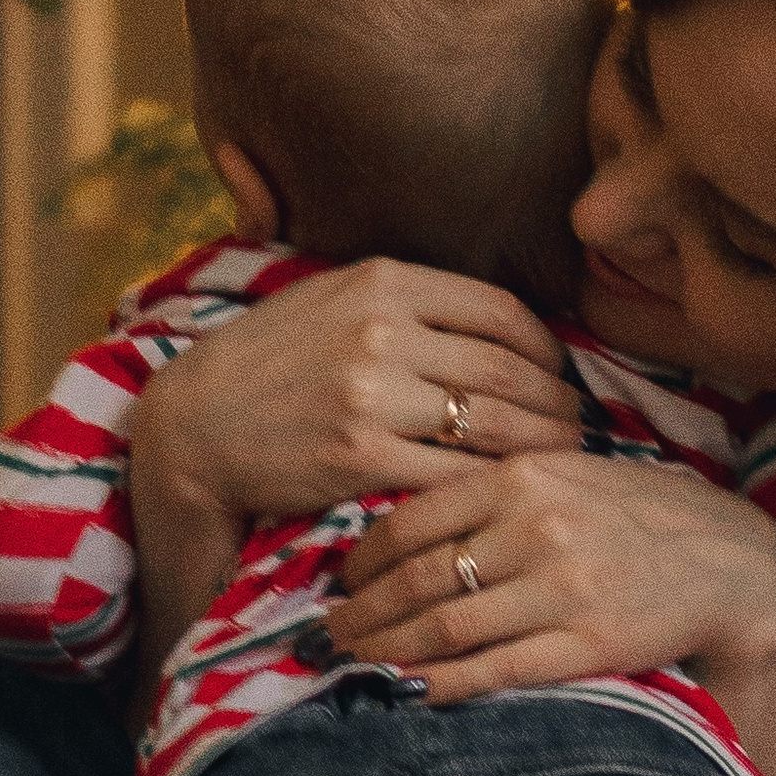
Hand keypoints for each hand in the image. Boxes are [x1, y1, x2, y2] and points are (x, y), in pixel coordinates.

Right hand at [138, 260, 581, 524]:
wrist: (194, 425)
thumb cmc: (269, 364)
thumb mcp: (331, 298)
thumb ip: (405, 300)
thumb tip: (493, 319)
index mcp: (383, 282)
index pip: (501, 312)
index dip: (547, 348)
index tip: (561, 374)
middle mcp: (381, 331)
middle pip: (508, 369)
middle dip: (559, 402)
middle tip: (582, 426)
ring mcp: (371, 394)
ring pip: (493, 422)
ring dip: (542, 445)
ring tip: (564, 460)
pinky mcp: (360, 456)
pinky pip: (452, 472)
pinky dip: (492, 484)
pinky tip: (510, 493)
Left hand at [329, 449, 775, 707]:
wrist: (729, 563)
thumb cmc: (637, 516)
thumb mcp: (567, 474)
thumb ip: (494, 492)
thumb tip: (405, 526)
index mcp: (523, 474)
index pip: (413, 519)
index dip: (362, 558)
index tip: (338, 582)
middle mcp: (536, 526)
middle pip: (417, 577)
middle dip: (360, 612)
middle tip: (321, 635)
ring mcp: (562, 588)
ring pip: (445, 626)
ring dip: (386, 653)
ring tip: (349, 666)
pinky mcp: (586, 644)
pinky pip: (494, 669)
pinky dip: (443, 684)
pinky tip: (408, 693)